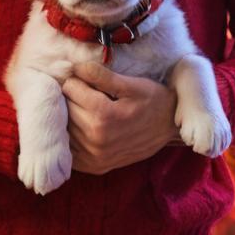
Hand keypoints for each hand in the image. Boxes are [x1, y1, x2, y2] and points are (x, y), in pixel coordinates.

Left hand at [61, 61, 182, 175]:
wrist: (170, 128)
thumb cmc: (152, 101)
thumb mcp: (132, 84)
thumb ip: (101, 75)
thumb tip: (74, 67)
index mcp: (103, 115)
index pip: (69, 88)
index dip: (78, 80)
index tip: (89, 80)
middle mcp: (95, 139)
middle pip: (64, 108)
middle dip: (72, 97)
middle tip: (88, 92)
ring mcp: (94, 157)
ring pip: (64, 128)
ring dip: (71, 116)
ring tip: (88, 109)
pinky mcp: (94, 166)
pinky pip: (69, 150)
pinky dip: (72, 137)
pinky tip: (85, 127)